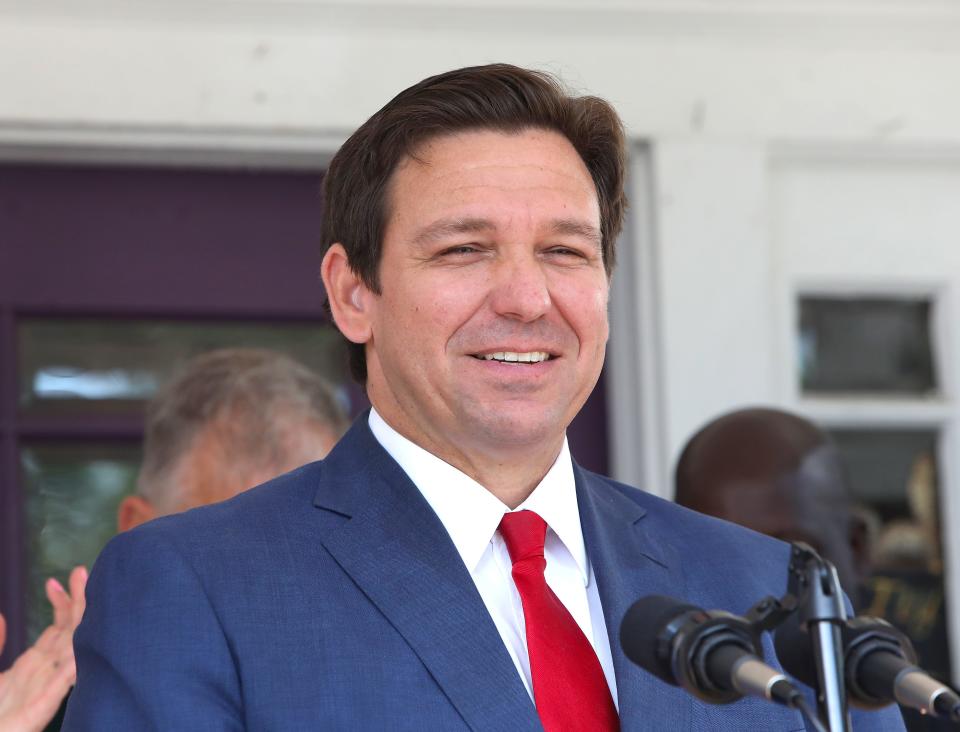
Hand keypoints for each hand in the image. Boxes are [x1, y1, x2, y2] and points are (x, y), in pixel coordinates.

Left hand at [0, 566, 86, 731]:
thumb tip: (1, 615)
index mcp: (31, 666)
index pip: (56, 628)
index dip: (60, 603)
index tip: (56, 581)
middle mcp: (45, 671)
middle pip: (69, 630)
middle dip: (77, 601)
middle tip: (80, 570)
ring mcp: (48, 686)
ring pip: (73, 646)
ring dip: (83, 620)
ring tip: (91, 594)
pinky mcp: (46, 703)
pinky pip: (67, 676)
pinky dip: (80, 657)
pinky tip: (87, 641)